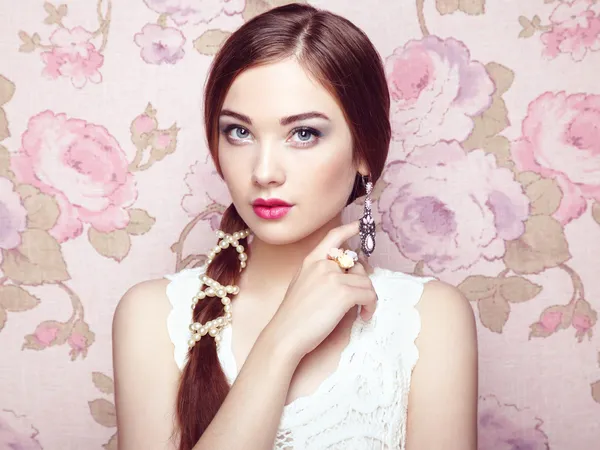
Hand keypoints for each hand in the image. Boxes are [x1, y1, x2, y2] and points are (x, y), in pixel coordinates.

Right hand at [264, 221, 377, 363]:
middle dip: (362, 283)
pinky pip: (369, 295)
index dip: (348, 230)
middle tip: (360, 299)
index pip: (332, 238)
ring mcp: (333, 277)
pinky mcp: (343, 293)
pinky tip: (363, 316)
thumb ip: (320, 276)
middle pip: (357, 266)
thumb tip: (344, 278)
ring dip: (368, 298)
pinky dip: (371, 306)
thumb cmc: (292, 317)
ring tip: (362, 312)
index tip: (359, 225)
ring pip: (366, 282)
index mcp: (311, 261)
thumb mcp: (301, 286)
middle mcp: (323, 265)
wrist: (285, 334)